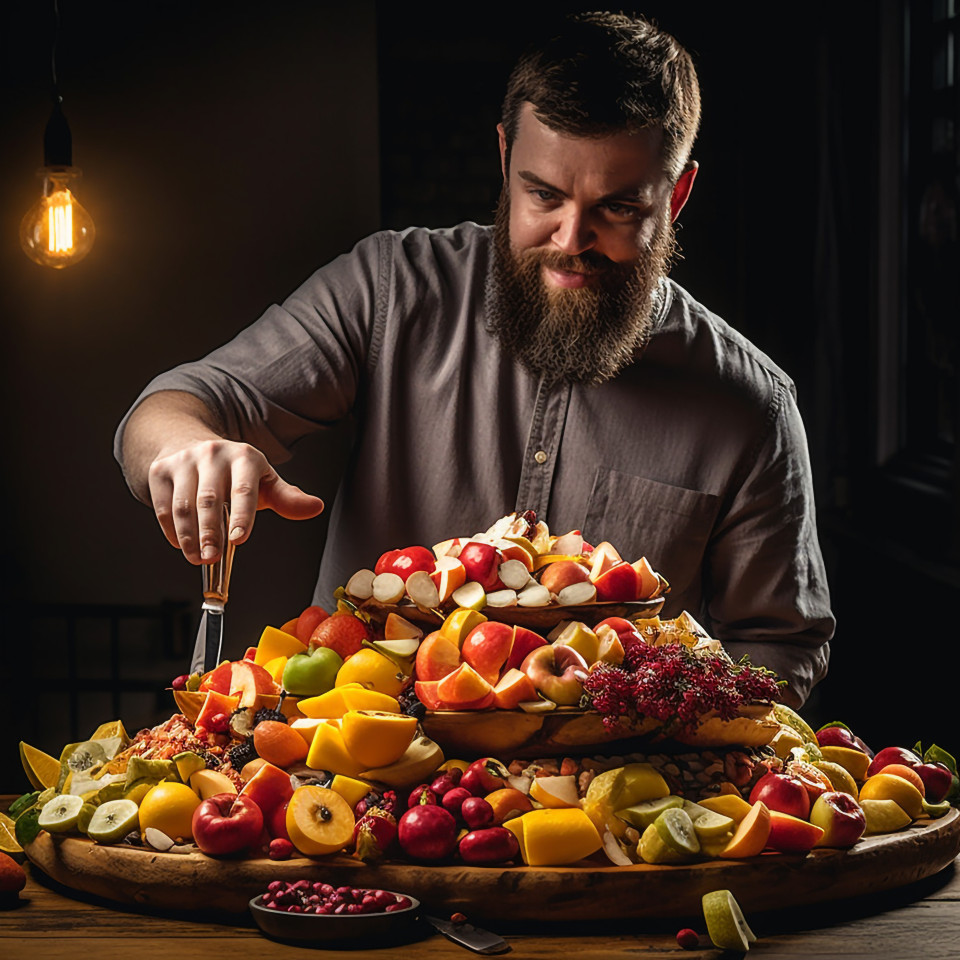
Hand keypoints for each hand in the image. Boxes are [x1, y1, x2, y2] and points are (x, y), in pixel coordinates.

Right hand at [147, 438, 323, 563]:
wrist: (190, 444)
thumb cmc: (234, 472)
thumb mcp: (263, 480)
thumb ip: (287, 498)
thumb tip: (315, 507)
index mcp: (244, 456)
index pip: (243, 489)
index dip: (242, 516)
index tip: (239, 540)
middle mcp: (212, 454)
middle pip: (210, 499)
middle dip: (211, 532)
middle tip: (213, 559)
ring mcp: (183, 461)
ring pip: (183, 505)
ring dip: (189, 537)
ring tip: (198, 558)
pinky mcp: (160, 470)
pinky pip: (163, 506)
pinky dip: (172, 530)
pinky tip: (182, 546)